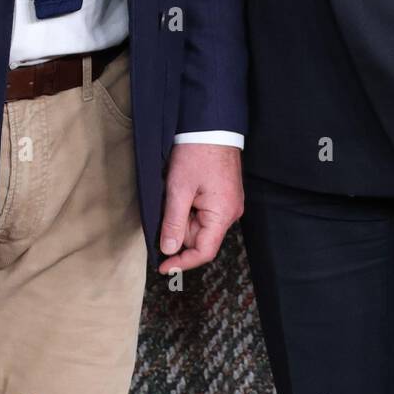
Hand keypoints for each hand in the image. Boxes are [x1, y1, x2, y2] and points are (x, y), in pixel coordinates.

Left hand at [158, 143, 243, 272]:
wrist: (212, 125)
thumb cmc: (197, 154)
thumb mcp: (179, 189)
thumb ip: (174, 223)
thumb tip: (169, 249)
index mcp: (223, 214)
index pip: (204, 251)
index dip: (182, 262)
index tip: (163, 267)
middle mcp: (231, 212)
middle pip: (200, 237)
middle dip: (180, 229)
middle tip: (167, 205)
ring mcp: (230, 203)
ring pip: (201, 224)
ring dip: (184, 215)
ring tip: (176, 191)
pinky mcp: (226, 194)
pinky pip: (206, 212)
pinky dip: (191, 206)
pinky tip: (184, 190)